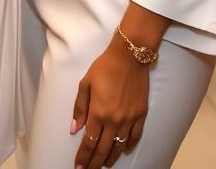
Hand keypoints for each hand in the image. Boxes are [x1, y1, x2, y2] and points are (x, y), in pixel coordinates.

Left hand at [72, 37, 149, 168]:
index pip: (89, 141)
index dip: (83, 156)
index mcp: (98, 112)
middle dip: (94, 163)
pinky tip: (122, 151)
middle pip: (103, 149)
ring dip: (110, 158)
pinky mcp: (141, 116)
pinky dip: (127, 147)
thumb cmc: (105, 67)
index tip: (79, 166)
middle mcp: (114, 120)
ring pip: (118, 147)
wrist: (129, 57)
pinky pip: (134, 138)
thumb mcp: (85, 83)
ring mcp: (129, 120)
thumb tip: (75, 129)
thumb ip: (80, 108)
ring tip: (103, 164)